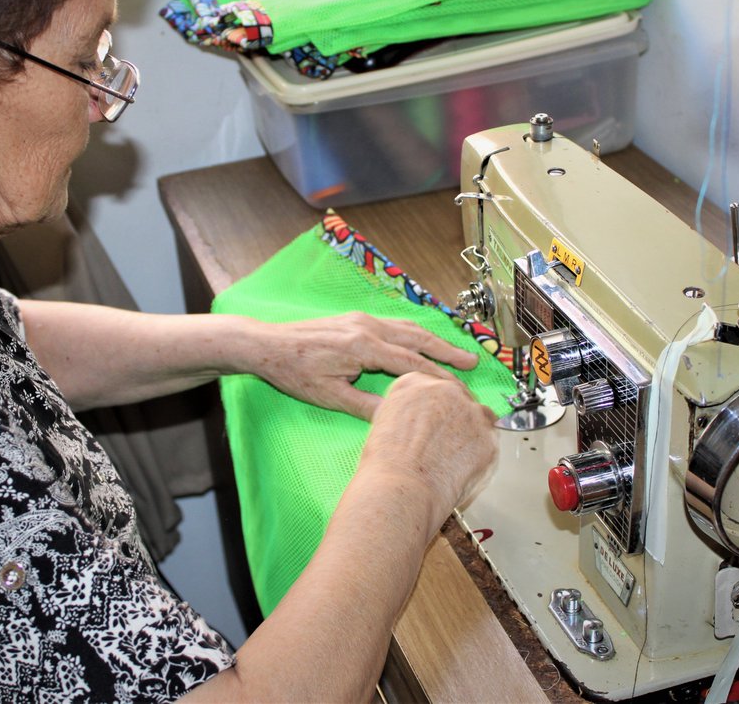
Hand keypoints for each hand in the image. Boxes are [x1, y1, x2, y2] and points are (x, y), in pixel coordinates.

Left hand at [249, 313, 478, 420]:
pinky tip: (420, 342)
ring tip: (454, 352)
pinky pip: (392, 325)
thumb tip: (396, 418)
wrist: (267, 345)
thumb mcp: (330, 396)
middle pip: (417, 339)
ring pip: (406, 328)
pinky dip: (413, 334)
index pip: (411, 363)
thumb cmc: (294, 372)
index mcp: (363, 346)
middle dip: (446, 350)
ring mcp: (361, 320)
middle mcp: (366, 327)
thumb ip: (366, 406)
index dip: (437, 377)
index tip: (458, 387)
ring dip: (432, 340)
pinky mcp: (354, 319)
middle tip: (472, 362)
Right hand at [361, 372, 497, 530]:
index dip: (437, 406)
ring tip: (452, 459)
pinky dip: (480, 455)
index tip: (436, 419)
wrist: (402, 489)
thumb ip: (406, 411)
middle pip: (459, 397)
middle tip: (444, 443)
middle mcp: (444, 389)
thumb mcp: (383, 422)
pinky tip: (462, 468)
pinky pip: (489, 443)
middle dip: (455, 419)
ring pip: (478, 418)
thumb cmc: (387, 465)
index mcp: (414, 381)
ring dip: (470, 434)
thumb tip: (416, 419)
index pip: (434, 385)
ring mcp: (470, 411)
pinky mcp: (488, 436)